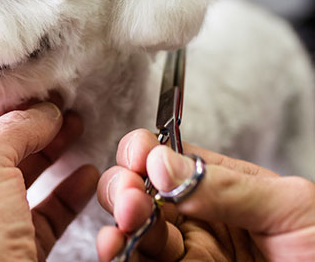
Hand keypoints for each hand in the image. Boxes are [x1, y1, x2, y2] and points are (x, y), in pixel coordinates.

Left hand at [0, 95, 98, 261]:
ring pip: (19, 170)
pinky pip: (44, 207)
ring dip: (49, 144)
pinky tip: (83, 172)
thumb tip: (42, 113)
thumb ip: (10, 127)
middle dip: (17, 113)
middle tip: (45, 93)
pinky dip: (66, 187)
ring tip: (71, 122)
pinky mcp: (17, 245)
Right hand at [97, 129, 314, 260]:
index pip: (162, 156)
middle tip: (132, 202)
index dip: (142, 152)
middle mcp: (193, 214)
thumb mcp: (289, 205)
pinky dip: (123, 256)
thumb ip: (222, 184)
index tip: (140, 162)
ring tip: (117, 233)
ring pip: (135, 232)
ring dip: (117, 226)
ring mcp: (187, 253)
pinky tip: (114, 249)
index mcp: (216, 182)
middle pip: (137, 191)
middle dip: (123, 188)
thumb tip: (160, 162)